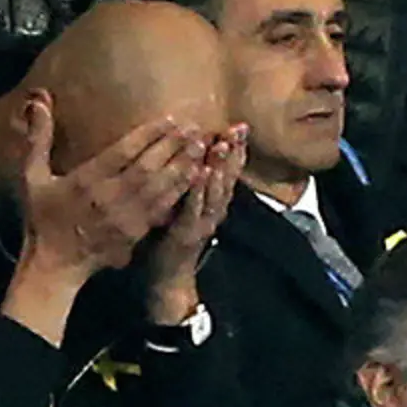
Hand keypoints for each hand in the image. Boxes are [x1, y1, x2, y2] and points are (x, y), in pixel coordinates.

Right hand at [16, 89, 195, 284]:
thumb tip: (40, 99)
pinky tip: (195, 176)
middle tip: (195, 127)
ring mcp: (125, 219)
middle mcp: (108, 199)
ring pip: (160, 188)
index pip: (123, 153)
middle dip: (174, 147)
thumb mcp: (32, 176)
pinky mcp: (136, 233)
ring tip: (201, 146)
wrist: (55, 264)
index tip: (170, 118)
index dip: (149, 134)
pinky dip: (181, 191)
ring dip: (183, 166)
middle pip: (148, 168)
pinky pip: (163, 208)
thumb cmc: (43, 217)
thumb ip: (39, 137)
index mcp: (85, 182)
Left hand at [145, 123, 247, 324]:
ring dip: (219, 168)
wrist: (167, 279)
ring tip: (221, 146)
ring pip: (215, 192)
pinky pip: (194, 209)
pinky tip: (200, 174)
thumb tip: (191, 159)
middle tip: (236, 130)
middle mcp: (212, 212)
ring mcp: (201, 224)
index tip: (239, 127)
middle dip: (232, 153)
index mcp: (212, 205)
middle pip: (227, 178)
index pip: (228, 172)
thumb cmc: (171, 241)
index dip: (235, 150)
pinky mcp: (186, 234)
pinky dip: (198, 191)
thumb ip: (189, 187)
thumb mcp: (183, 209)